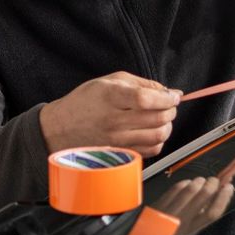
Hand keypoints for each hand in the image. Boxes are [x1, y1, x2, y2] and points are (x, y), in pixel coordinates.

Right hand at [39, 71, 181, 157]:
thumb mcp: (110, 81)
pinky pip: (150, 151)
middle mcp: (113, 120)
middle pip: (156, 118)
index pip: (146, 99)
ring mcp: (117, 140)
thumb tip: (168, 91)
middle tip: (169, 105)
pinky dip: (158, 141)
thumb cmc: (85, 102)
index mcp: (110, 97)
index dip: (166, 98)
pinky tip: (152, 132)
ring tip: (162, 118)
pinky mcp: (120, 153)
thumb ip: (141, 84)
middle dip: (170, 110)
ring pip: (157, 136)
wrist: (61, 128)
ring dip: (167, 126)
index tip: (173, 96)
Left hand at [155, 176, 233, 234]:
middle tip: (214, 180)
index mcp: (192, 229)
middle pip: (203, 196)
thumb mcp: (191, 227)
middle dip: (212, 184)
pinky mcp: (161, 201)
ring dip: (199, 181)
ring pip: (190, 189)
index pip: (212, 213)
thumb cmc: (173, 231)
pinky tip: (188, 184)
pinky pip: (177, 187)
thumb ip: (204, 212)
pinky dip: (186, 182)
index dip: (223, 198)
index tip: (229, 187)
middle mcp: (182, 220)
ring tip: (201, 181)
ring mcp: (170, 210)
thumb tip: (222, 191)